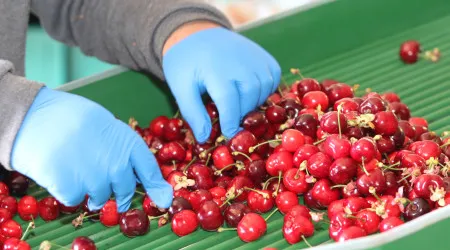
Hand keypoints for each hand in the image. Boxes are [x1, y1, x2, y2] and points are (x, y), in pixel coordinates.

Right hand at [11, 87, 172, 211]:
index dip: (156, 186)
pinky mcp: (73, 190)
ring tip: (77, 169)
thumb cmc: (71, 117)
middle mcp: (117, 164)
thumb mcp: (105, 124)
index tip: (162, 198)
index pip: (150, 170)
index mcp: (128, 144)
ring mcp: (96, 179)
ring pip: (101, 197)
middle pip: (126, 190)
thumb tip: (132, 172)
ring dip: (91, 190)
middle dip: (118, 192)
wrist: (35, 116)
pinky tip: (61, 172)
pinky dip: (68, 191)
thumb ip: (121, 147)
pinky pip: (76, 200)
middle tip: (105, 183)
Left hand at [162, 23, 280, 142]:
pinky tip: (248, 91)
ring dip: (252, 104)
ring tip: (236, 103)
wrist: (197, 34)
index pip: (229, 104)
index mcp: (217, 69)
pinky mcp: (266, 57)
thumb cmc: (186, 64)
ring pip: (264, 92)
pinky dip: (264, 91)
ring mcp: (256, 57)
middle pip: (249, 100)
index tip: (227, 136)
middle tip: (228, 118)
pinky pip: (273, 81)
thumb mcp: (180, 88)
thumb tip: (205, 138)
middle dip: (240, 115)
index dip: (230, 124)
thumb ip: (193, 113)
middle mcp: (241, 62)